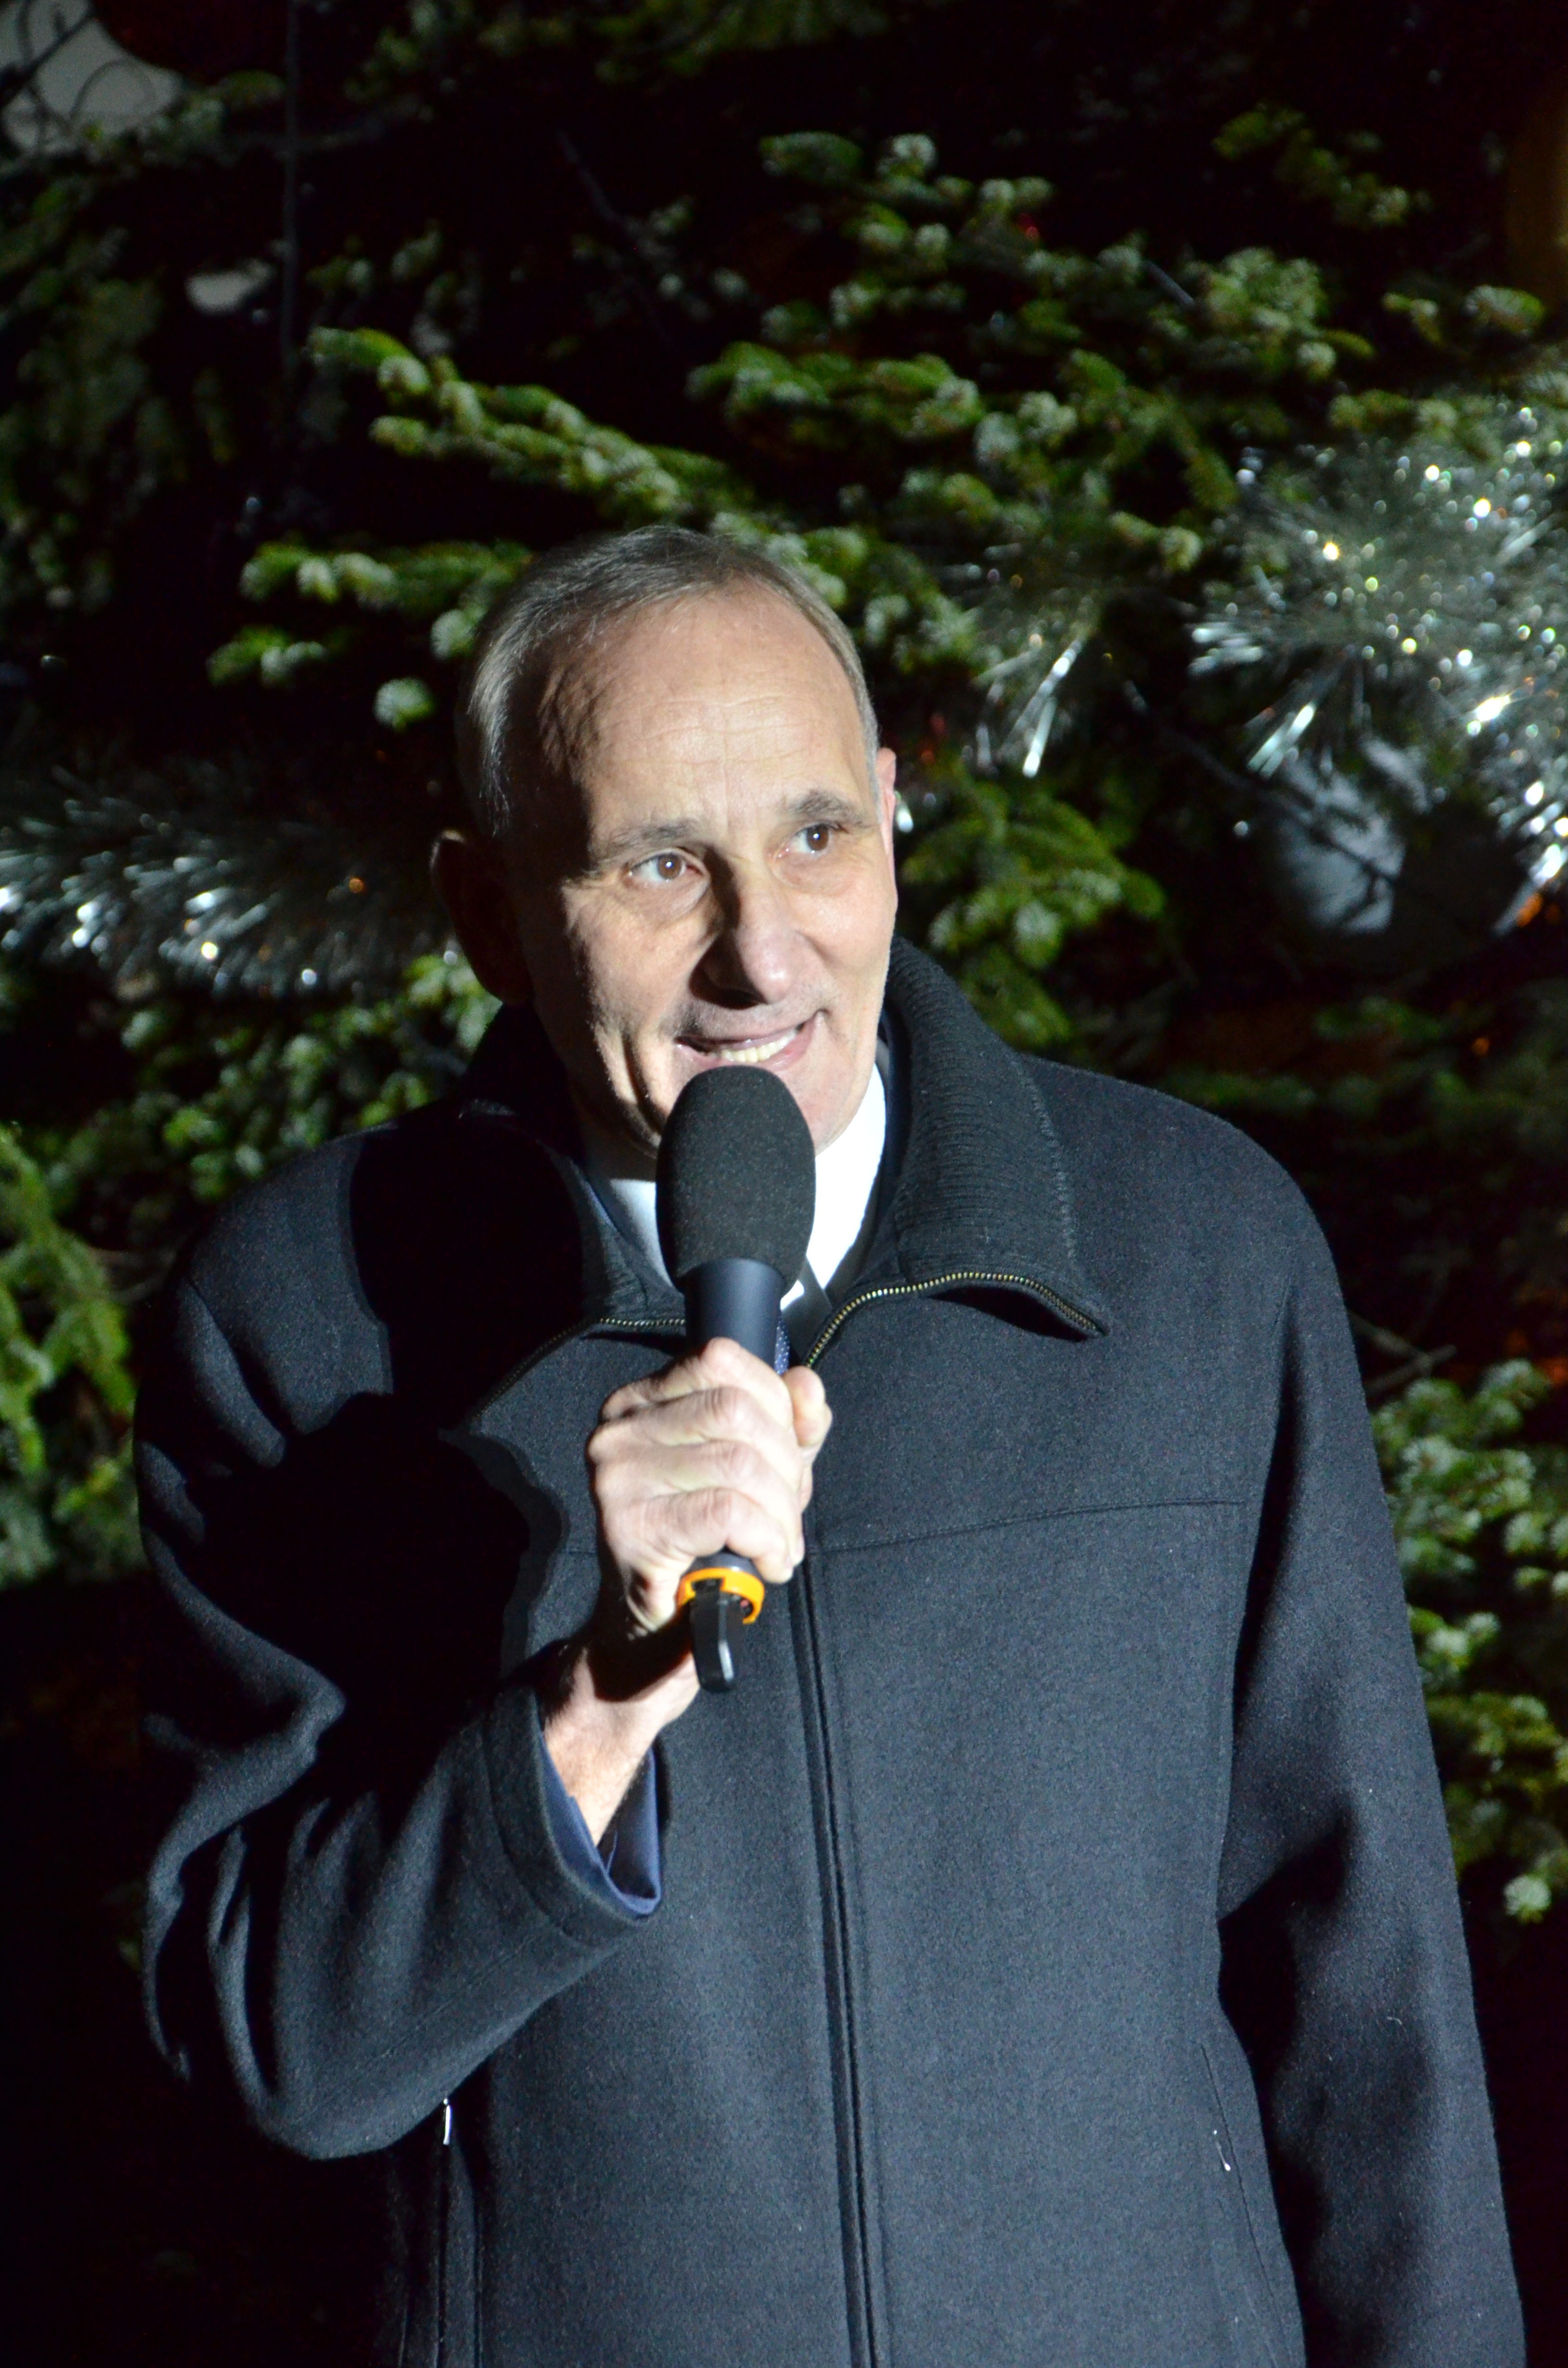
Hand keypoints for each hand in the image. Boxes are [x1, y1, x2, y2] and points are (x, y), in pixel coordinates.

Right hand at [540, 1341, 829, 1842]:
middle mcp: (616, 1431)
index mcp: (639, 1403)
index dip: (777, 1406)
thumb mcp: (758, 1475)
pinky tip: (769, 1563)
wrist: (648, 1641)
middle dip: (787, 1467)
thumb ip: (789, 1426)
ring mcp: (616, 1478)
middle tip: (790, 1518)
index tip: (790, 1460)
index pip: (721, 1360)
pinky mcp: (630, 1529)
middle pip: (736, 1410)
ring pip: (738, 1461)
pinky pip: (727, 1510)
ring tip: (780, 1546)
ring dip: (782, 1513)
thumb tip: (807, 1386)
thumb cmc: (700, 1552)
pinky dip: (767, 1538)